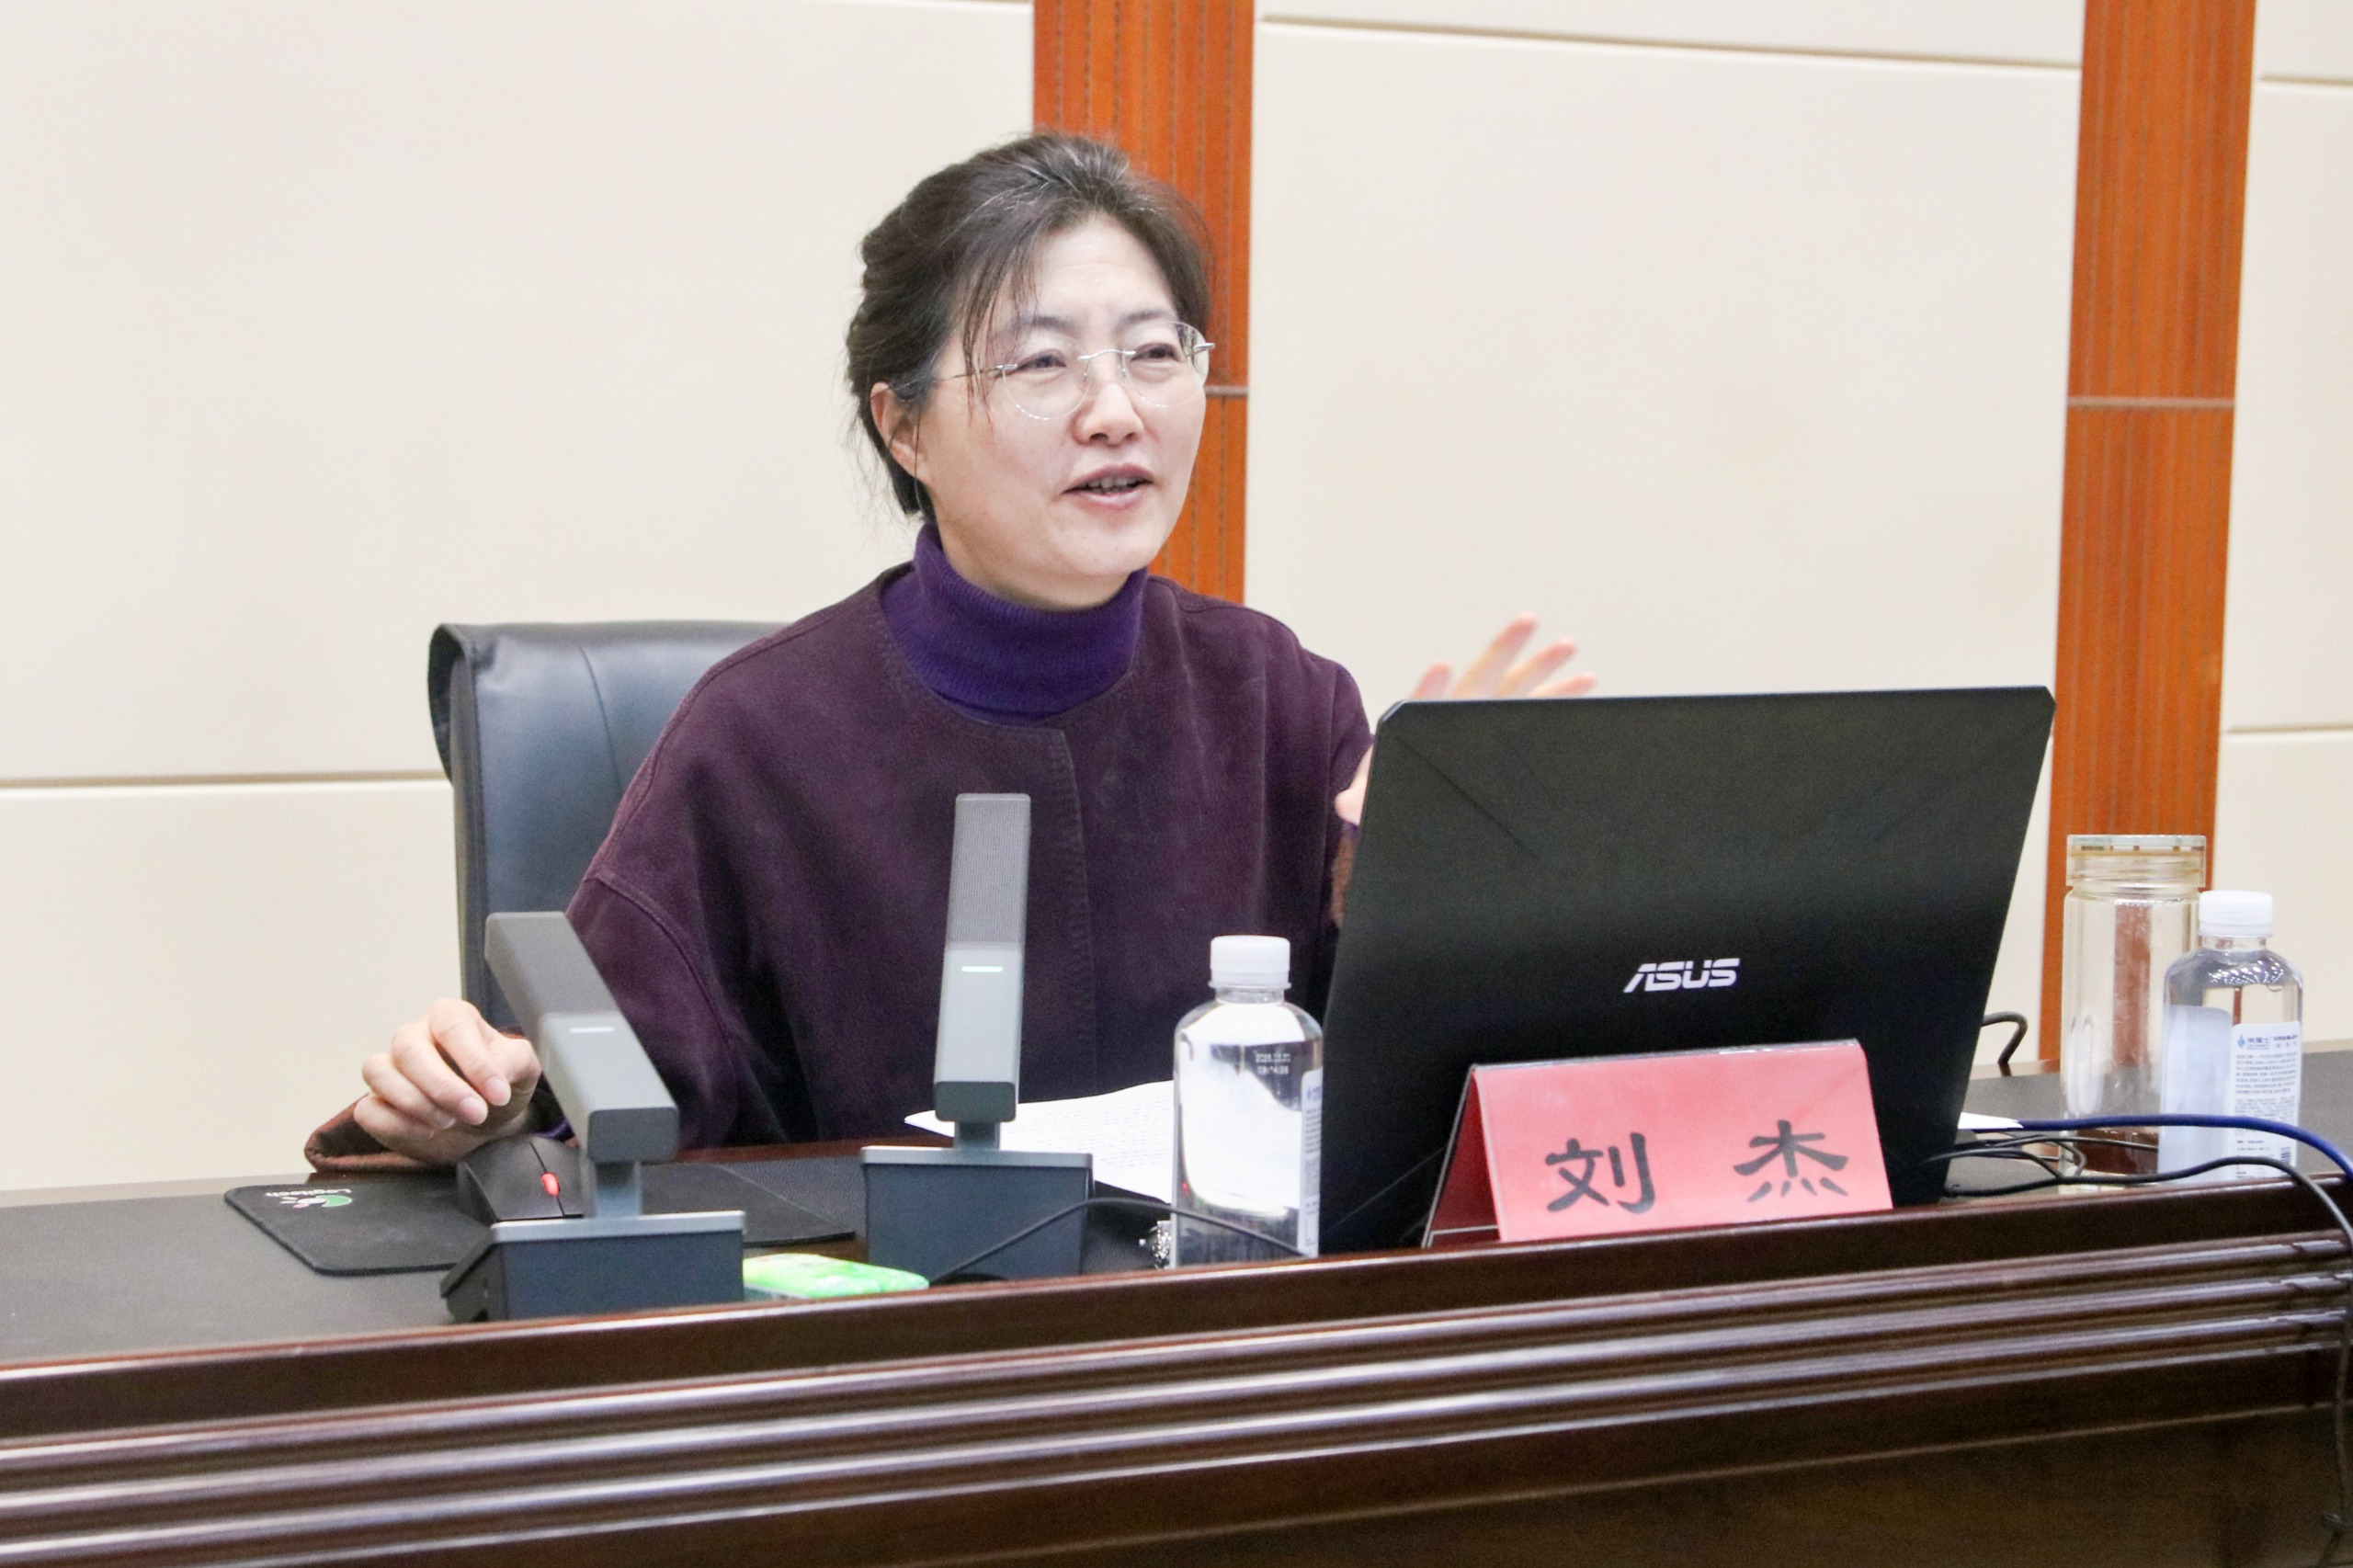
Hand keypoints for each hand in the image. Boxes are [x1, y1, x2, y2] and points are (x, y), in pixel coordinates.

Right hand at [352, 999, 542, 1165]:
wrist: (487, 1126)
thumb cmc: (499, 1088)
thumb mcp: (521, 1069)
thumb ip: (514, 1061)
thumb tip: (497, 1072)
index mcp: (450, 1018)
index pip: (452, 1025)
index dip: (474, 1060)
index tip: (497, 1094)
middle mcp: (414, 1036)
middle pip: (409, 1048)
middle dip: (444, 1087)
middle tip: (475, 1113)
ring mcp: (389, 1069)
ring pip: (379, 1073)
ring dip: (416, 1102)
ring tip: (450, 1121)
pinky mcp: (375, 1103)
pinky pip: (368, 1110)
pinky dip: (397, 1124)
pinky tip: (428, 1131)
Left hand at [1335, 614, 1594, 826]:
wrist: (1408, 789)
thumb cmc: (1388, 791)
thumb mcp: (1372, 798)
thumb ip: (1361, 801)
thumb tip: (1346, 804)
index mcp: (1417, 723)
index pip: (1421, 700)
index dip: (1428, 687)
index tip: (1441, 667)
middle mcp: (1452, 711)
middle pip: (1479, 676)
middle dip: (1502, 649)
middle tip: (1526, 620)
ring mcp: (1480, 717)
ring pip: (1513, 686)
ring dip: (1542, 666)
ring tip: (1568, 643)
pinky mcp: (1502, 730)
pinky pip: (1534, 708)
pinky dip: (1560, 695)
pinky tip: (1588, 679)